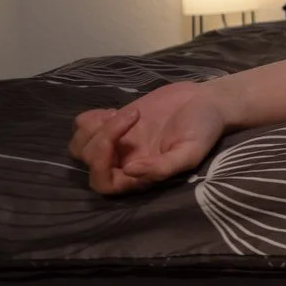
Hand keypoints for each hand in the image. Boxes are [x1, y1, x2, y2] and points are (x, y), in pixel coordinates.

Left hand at [70, 82, 227, 194]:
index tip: (117, 140)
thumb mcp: (190, 151)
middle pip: (89, 162)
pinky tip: (113, 112)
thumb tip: (130, 171)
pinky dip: (90, 118)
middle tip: (133, 116)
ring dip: (91, 129)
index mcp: (141, 176)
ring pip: (80, 146)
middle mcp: (124, 162)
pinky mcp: (113, 123)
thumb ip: (163, 167)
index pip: (103, 183)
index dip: (100, 165)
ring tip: (121, 115)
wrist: (205, 101)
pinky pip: (83, 126)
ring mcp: (116, 143)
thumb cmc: (203, 129)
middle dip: (102, 138)